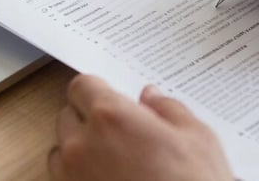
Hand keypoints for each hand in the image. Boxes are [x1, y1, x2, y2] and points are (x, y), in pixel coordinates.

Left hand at [49, 75, 232, 180]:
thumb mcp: (197, 138)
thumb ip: (169, 109)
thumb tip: (152, 97)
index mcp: (111, 117)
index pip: (82, 86)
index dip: (97, 89)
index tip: (110, 96)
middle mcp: (82, 145)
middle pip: (68, 115)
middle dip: (89, 116)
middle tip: (119, 127)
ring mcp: (72, 177)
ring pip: (61, 148)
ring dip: (79, 146)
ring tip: (113, 156)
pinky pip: (63, 177)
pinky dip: (77, 173)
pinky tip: (107, 176)